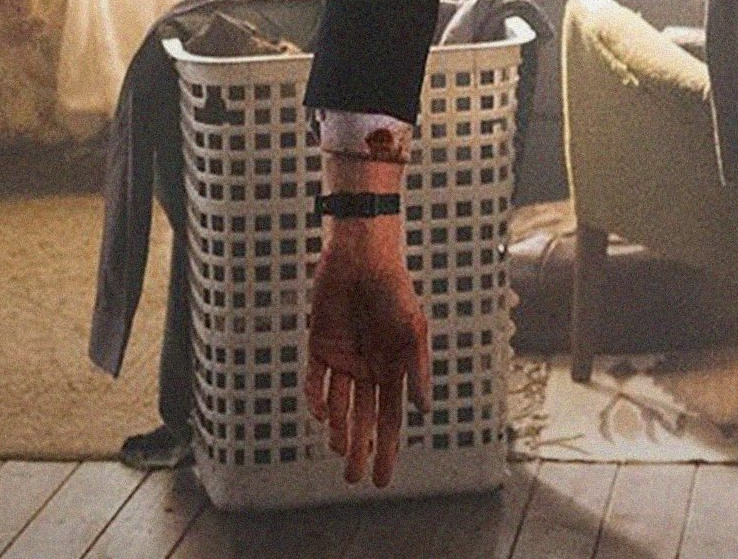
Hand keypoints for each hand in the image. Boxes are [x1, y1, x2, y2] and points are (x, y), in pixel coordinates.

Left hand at [306, 220, 430, 486]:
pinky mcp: (320, 345)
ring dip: (339, 429)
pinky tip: (321, 414)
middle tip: (354, 478)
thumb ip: (417, 369)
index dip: (387, 449)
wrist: (362, 256)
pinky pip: (315, 379)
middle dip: (360, 448)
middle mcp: (367, 368)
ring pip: (339, 404)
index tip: (382, 480)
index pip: (389, 419)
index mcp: (392, 368)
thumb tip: (422, 409)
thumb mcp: (413, 330)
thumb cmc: (394, 289)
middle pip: (362, 418)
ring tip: (339, 450)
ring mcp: (343, 358)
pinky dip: (316, 398)